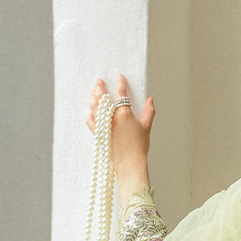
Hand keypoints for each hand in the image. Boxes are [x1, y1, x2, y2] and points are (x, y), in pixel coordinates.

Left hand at [87, 74, 154, 195]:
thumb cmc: (139, 146)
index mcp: (124, 113)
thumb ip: (149, 112)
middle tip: (98, 81)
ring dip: (93, 98)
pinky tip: (90, 113)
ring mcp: (104, 125)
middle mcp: (112, 117)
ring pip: (95, 107)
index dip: (120, 84)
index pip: (121, 93)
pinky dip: (90, 115)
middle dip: (100, 87)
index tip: (119, 77)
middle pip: (102, 98)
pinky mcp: (99, 134)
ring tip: (93, 92)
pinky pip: (91, 122)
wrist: (129, 163)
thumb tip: (150, 100)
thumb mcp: (147, 128)